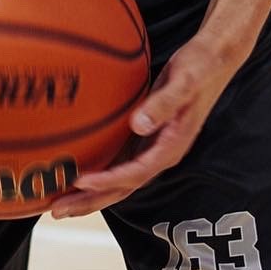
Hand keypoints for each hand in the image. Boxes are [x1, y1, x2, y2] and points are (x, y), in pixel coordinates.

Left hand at [48, 33, 239, 217]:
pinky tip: (75, 168)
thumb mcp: (184, 82)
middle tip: (56, 209)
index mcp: (171, 147)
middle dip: (90, 200)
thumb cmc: (199, 69)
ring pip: (118, 178)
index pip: (135, 173)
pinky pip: (118, 160)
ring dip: (90, 192)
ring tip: (58, 200)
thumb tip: (138, 125)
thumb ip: (162, 105)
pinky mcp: (146, 136)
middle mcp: (160, 153)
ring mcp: (152, 147)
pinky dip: (97, 169)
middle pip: (122, 186)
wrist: (213, 60)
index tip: (81, 181)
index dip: (108, 181)